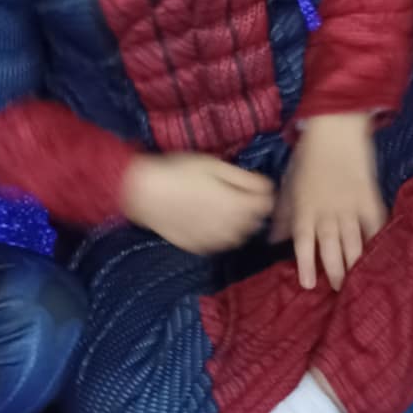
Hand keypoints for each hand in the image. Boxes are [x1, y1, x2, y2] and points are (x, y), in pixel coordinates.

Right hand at [124, 153, 274, 253]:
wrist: (145, 193)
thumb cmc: (180, 172)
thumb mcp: (215, 166)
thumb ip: (244, 179)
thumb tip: (267, 186)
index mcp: (237, 205)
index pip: (267, 204)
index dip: (265, 192)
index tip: (257, 183)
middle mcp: (229, 227)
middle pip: (256, 222)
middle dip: (254, 208)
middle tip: (241, 193)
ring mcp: (213, 240)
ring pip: (239, 236)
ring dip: (240, 223)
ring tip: (226, 206)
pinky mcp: (197, 247)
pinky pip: (219, 244)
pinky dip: (221, 234)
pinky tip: (211, 220)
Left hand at [273, 113, 385, 290]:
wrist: (336, 129)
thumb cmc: (308, 157)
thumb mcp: (289, 185)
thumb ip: (283, 214)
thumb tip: (273, 241)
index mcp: (305, 208)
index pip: (304, 242)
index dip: (306, 264)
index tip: (309, 285)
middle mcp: (327, 211)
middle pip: (331, 247)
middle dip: (335, 271)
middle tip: (339, 291)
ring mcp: (350, 205)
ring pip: (354, 241)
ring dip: (356, 262)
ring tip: (359, 281)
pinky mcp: (369, 197)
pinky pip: (375, 223)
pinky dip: (378, 239)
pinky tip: (381, 254)